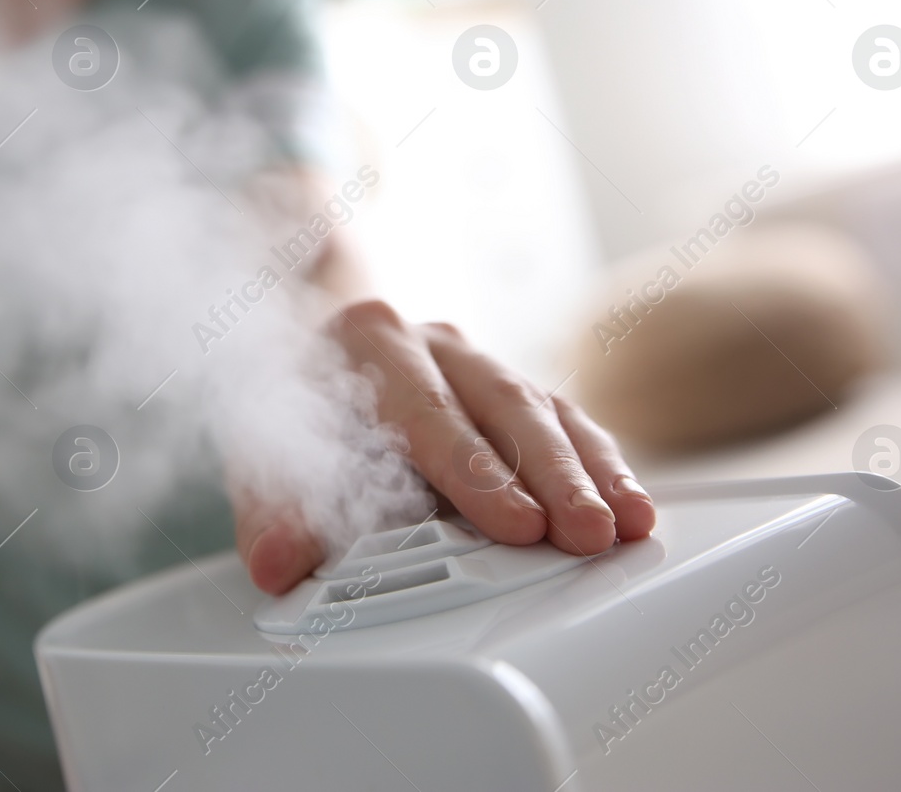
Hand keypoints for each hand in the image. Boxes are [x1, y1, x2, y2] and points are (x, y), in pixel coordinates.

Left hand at [234, 299, 656, 594]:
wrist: (317, 354)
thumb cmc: (301, 409)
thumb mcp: (270, 455)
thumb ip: (276, 511)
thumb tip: (277, 562)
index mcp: (369, 339)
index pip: (427, 410)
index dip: (474, 471)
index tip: (514, 523)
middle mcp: (433, 341)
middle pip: (501, 405)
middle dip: (549, 476)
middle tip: (583, 533)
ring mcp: (478, 362)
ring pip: (544, 409)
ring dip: (588, 473)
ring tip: (623, 526)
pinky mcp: (513, 388)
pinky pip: (568, 419)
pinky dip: (601, 464)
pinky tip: (630, 504)